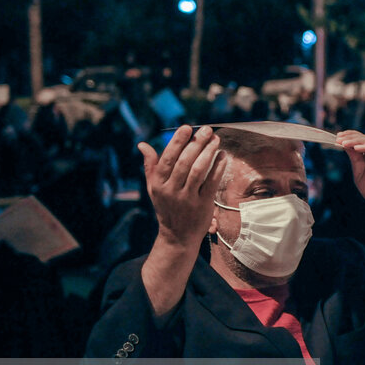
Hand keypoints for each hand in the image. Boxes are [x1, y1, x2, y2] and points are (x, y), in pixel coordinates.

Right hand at [138, 125, 224, 249]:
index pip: (167, 158)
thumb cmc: (166, 207)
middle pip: (185, 162)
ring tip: (216, 139)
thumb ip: (150, 165)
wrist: (177, 236)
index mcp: (158, 184)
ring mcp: (187, 198)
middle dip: (197, 143)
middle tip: (207, 130)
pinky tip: (223, 156)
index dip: (178, 142)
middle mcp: (171, 190)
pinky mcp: (203, 204)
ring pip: (199, 170)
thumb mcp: (153, 188)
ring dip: (208, 152)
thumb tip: (142, 144)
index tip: (187, 127)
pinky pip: (211, 182)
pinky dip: (218, 167)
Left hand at [337, 130, 364, 213]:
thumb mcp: (359, 172)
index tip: (336, 137)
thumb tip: (344, 144)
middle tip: (338, 138)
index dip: (349, 138)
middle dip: (351, 137)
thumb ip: (354, 158)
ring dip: (356, 141)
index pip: (360, 142)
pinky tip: (356, 148)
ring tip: (344, 143)